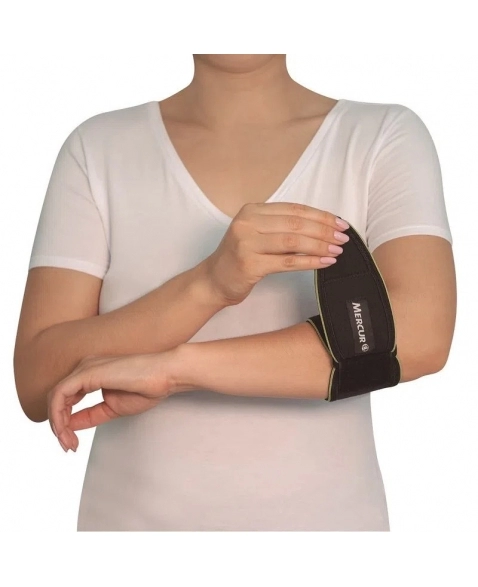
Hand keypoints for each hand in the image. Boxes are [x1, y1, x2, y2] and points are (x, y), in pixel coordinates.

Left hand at [47, 351, 175, 451]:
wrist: (165, 375)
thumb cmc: (147, 388)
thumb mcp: (112, 408)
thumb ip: (90, 415)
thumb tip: (69, 425)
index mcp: (92, 373)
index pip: (67, 398)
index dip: (64, 423)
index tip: (72, 444)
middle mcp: (86, 367)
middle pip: (58, 398)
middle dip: (58, 426)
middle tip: (68, 447)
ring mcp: (86, 368)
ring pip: (55, 397)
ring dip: (57, 424)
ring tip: (68, 443)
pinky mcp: (87, 372)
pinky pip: (60, 394)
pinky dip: (58, 415)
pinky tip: (66, 430)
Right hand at [202, 202, 349, 305]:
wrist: (214, 280)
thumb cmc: (239, 257)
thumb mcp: (257, 234)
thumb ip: (282, 227)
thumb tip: (323, 227)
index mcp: (251, 211)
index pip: (294, 209)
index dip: (320, 215)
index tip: (339, 223)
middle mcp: (247, 223)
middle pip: (296, 223)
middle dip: (324, 230)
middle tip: (343, 237)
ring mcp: (247, 243)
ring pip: (293, 241)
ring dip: (320, 245)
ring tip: (337, 250)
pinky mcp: (250, 264)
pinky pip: (287, 262)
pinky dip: (310, 262)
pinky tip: (325, 262)